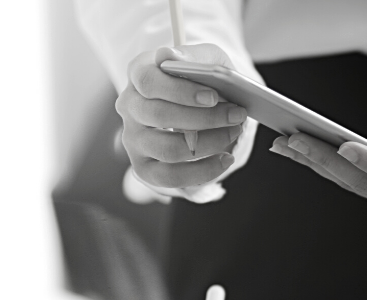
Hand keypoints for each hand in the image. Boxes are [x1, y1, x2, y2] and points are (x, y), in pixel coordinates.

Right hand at [116, 43, 247, 188]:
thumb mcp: (206, 59)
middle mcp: (130, 106)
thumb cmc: (203, 78)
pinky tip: (225, 158)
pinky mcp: (143, 167)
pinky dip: (203, 171)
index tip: (213, 96)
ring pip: (167, 149)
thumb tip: (169, 56)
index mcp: (139, 72)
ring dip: (209, 143)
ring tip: (233, 133)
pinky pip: (170, 177)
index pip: (148, 81)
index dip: (180, 91)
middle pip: (158, 115)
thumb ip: (191, 57)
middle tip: (236, 115)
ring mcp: (133, 139)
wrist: (202, 104)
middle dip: (204, 118)